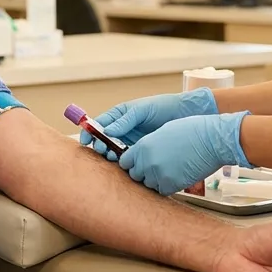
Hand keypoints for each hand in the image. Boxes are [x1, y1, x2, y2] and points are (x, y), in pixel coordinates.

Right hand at [79, 88, 216, 159]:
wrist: (185, 116)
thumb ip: (125, 120)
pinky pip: (129, 159)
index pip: (99, 124)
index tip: (86, 140)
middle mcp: (123, 130)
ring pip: (114, 152)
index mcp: (119, 116)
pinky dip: (124, 162)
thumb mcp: (142, 110)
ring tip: (114, 158)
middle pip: (104, 141)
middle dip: (100, 146)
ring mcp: (131, 142)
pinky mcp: (141, 153)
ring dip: (111, 156)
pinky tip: (125, 165)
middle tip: (102, 151)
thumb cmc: (163, 107)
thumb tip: (107, 131)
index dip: (90, 132)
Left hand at [118, 112, 249, 194]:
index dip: (133, 163)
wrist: (211, 140)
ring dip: (156, 180)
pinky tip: (177, 176)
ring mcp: (157, 175)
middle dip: (144, 172)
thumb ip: (148, 145)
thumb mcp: (163, 133)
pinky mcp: (170, 185)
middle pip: (135, 175)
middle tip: (159, 167)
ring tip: (171, 169)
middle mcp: (146, 162)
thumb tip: (141, 155)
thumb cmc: (191, 131)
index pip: (125, 162)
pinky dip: (168, 186)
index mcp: (142, 146)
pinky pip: (162, 191)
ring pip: (148, 184)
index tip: (140, 163)